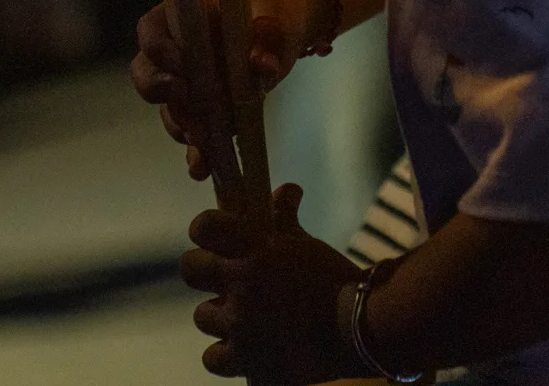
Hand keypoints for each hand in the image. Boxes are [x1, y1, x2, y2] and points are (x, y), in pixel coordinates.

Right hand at [129, 0, 324, 180]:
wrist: (282, 35)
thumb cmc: (273, 16)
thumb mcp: (277, 20)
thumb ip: (269, 38)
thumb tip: (262, 64)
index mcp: (185, 18)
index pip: (151, 29)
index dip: (156, 47)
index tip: (179, 62)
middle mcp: (176, 54)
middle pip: (147, 73)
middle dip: (160, 91)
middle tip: (183, 99)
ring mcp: (188, 86)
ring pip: (170, 109)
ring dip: (182, 125)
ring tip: (202, 139)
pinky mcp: (205, 114)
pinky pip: (193, 134)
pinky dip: (197, 152)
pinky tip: (203, 167)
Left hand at [182, 183, 364, 382]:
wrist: (357, 328)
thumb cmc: (333, 280)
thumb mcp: (307, 245)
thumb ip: (285, 218)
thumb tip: (286, 190)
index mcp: (258, 247)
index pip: (205, 226)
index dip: (205, 230)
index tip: (214, 238)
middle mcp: (243, 281)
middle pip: (190, 268)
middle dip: (204, 272)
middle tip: (225, 279)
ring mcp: (241, 322)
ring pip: (203, 315)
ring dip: (220, 316)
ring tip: (244, 318)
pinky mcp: (245, 358)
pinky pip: (212, 356)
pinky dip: (225, 354)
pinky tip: (243, 348)